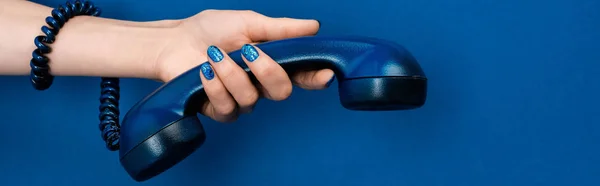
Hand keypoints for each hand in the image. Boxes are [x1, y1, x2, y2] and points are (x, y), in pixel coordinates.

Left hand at [155, 10, 334, 122]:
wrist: (174, 41)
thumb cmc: (211, 30)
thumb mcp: (249, 23)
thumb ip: (281, 29)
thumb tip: (313, 26)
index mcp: (272, 62)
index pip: (302, 74)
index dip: (316, 77)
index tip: (326, 74)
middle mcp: (260, 84)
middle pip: (281, 91)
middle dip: (267, 71)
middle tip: (248, 52)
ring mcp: (241, 100)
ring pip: (251, 99)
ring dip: (231, 74)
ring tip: (213, 55)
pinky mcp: (220, 110)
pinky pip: (228, 108)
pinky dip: (215, 87)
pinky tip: (204, 72)